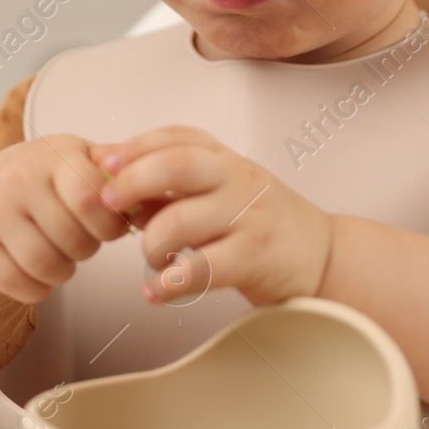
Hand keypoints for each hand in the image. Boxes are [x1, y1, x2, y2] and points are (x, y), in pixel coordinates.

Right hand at [0, 134, 134, 302]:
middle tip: (78, 238)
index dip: (110, 225)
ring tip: (60, 253)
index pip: (91, 200)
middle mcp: (17, 179)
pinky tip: (36, 269)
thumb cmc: (45, 177)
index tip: (110, 227)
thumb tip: (162, 195)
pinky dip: (37, 288)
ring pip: (49, 267)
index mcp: (52, 155)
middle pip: (75, 241)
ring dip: (64, 271)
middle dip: (87, 248)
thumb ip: (121, 172)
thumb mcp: (80, 159)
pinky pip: (21, 287)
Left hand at [90, 126, 333, 305]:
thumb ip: (173, 188)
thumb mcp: (222, 190)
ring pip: (179, 222)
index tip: (105, 164)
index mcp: (224, 158)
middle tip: (109, 206)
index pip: (175, 137)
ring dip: (150, 244)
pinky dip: (167, 284)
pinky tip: (156, 291)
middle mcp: (237, 179)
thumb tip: (113, 189)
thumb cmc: (260, 223)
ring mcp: (248, 217)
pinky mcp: (254, 258)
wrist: (323, 256)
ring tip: (152, 258)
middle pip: (175, 165)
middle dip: (131, 182)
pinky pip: (199, 269)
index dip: (135, 147)